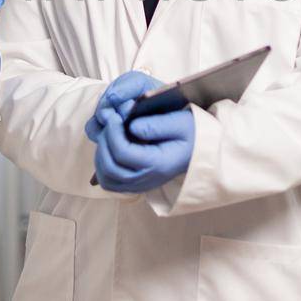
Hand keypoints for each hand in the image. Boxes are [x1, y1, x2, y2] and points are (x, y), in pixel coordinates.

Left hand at [86, 72, 194, 192]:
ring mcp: (140, 184)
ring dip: (101, 155)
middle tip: (110, 123)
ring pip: (107, 178)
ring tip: (109, 135)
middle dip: (104, 142)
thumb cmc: (192, 133)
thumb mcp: (181, 122)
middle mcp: (147, 178)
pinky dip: (103, 166)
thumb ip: (156, 124)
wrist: (199, 149)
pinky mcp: (135, 184)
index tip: (114, 116)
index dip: (112, 133)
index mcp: (158, 163)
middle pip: (111, 168)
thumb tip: (131, 126)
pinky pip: (110, 182)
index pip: (123, 153)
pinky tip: (110, 148)